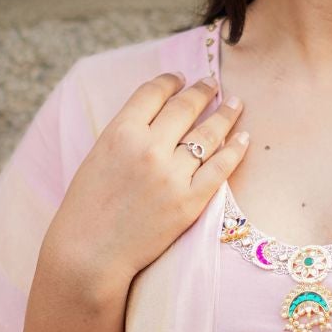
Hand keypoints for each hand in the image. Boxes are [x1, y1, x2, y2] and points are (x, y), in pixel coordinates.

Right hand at [42, 72, 248, 303]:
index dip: (171, 81)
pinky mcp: (189, 201)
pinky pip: (220, 169)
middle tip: (213, 85)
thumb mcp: (98, 157)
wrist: (90, 252)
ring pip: (208, 134)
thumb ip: (126, 134)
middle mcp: (149, 147)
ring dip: (225, 115)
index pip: (153, 93)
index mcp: (120, 131)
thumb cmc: (88, 208)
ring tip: (235, 104)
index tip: (181, 78)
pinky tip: (244, 139)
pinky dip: (235, 150)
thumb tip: (156, 117)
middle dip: (203, 91)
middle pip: (185, 107)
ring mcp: (172, 175)